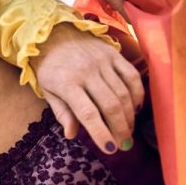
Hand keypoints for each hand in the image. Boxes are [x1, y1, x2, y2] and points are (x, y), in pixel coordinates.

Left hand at [32, 25, 144, 152]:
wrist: (54, 35)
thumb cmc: (50, 68)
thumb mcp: (48, 91)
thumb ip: (61, 112)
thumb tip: (72, 134)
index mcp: (67, 84)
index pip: (88, 114)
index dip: (101, 133)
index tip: (109, 149)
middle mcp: (87, 72)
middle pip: (111, 106)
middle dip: (120, 128)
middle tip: (123, 144)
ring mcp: (103, 62)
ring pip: (123, 93)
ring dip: (129, 116)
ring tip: (128, 130)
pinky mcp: (114, 54)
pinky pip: (132, 76)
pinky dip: (137, 94)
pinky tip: (136, 108)